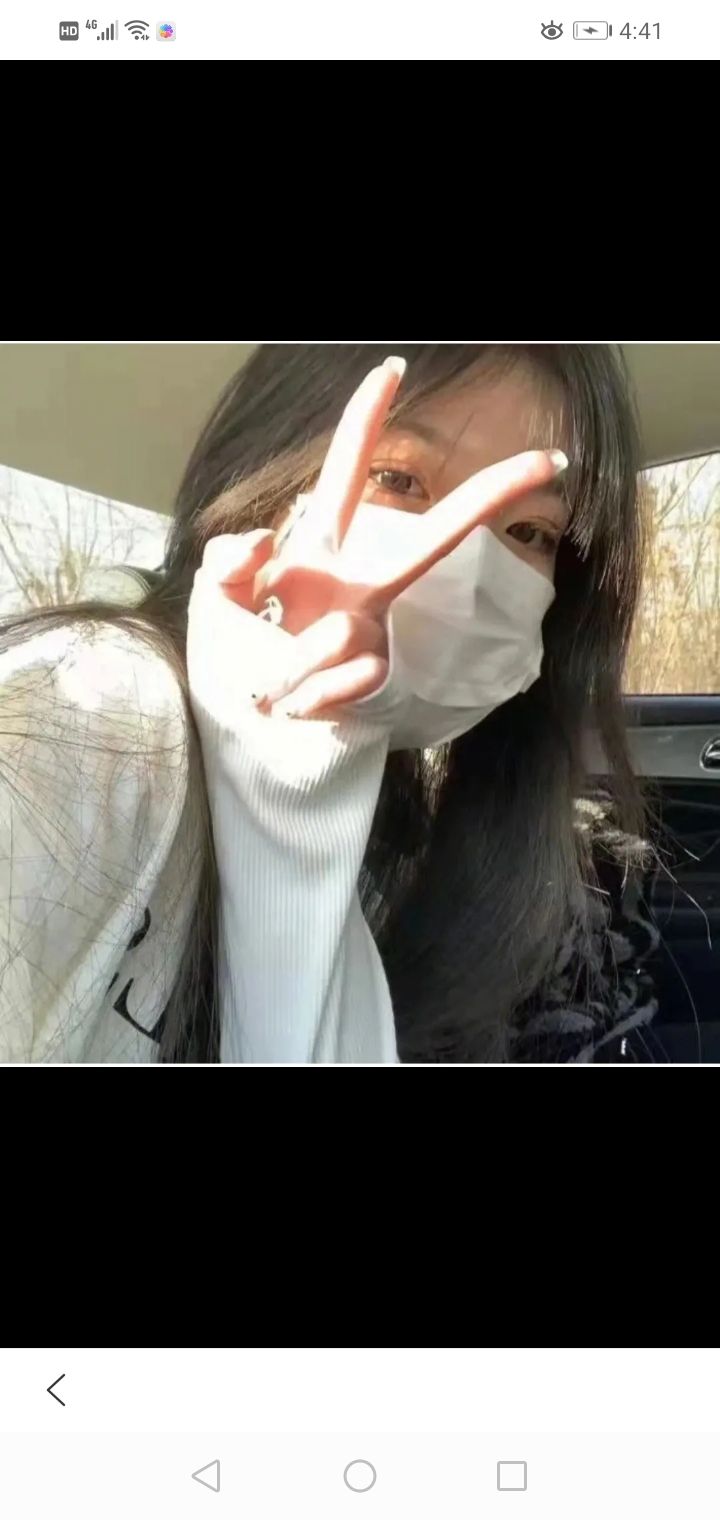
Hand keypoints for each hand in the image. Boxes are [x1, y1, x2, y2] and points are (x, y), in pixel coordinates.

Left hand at [214, 357, 567, 718]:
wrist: (244, 731)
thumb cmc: (234, 654)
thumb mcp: (212, 602)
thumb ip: (227, 559)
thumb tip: (266, 535)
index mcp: (319, 551)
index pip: (345, 476)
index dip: (365, 423)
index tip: (391, 370)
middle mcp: (360, 585)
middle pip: (434, 537)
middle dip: (489, 498)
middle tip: (545, 463)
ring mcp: (374, 631)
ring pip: (337, 635)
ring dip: (283, 664)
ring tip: (268, 680)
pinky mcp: (378, 679)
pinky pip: (340, 681)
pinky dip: (302, 696)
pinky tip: (291, 704)